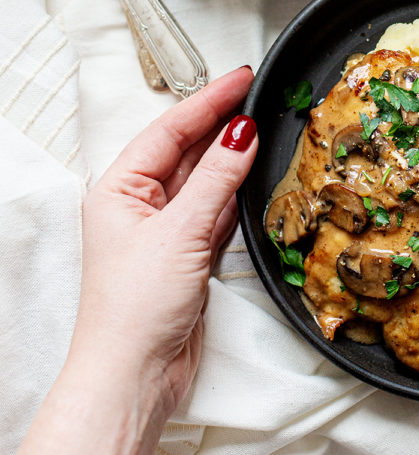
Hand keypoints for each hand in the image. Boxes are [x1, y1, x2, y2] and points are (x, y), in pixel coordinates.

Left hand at [71, 67, 257, 415]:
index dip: (208, 100)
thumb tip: (241, 134)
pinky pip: (215, 210)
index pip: (169, 129)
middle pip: (186, 149)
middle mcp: (139, 204)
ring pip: (204, 179)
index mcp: (119, 188)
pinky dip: (235, 192)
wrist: (135, 376)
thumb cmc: (136, 308)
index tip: (241, 78)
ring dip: (231, 156)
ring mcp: (164, 229)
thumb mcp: (180, 232)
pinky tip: (253, 175)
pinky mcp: (187, 254)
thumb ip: (215, 179)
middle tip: (259, 94)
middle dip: (222, 123)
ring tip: (263, 126)